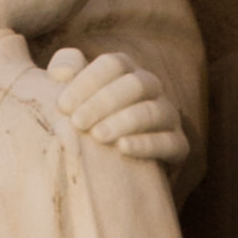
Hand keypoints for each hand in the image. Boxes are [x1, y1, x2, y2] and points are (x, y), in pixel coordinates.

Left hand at [47, 49, 186, 168]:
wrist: (115, 174)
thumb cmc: (85, 126)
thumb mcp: (71, 98)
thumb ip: (62, 74)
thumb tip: (60, 72)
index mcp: (125, 73)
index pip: (113, 64)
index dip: (88, 81)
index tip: (63, 106)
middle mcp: (151, 89)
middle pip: (135, 84)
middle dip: (104, 102)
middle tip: (78, 123)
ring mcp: (167, 116)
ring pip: (153, 111)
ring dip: (124, 121)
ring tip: (98, 136)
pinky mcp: (177, 146)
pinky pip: (169, 142)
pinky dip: (146, 144)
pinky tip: (122, 149)